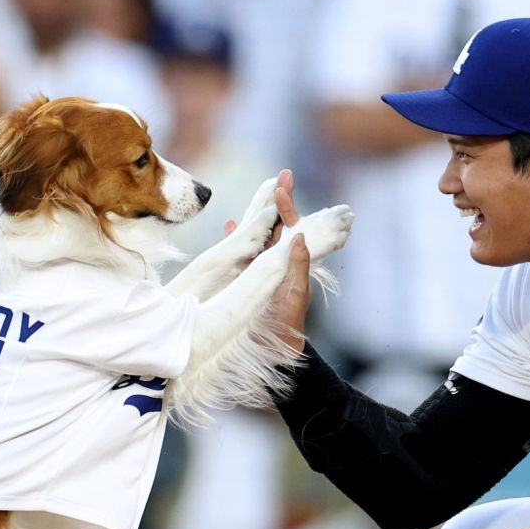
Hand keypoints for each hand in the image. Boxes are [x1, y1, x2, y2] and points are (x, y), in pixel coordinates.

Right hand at [230, 169, 309, 351]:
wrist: (273, 350)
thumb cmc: (289, 325)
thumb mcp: (296, 295)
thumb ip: (299, 267)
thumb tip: (300, 238)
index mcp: (291, 261)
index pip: (290, 227)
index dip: (287, 206)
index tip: (282, 186)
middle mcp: (276, 262)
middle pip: (274, 226)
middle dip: (274, 202)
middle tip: (278, 178)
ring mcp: (259, 269)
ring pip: (257, 237)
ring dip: (255, 216)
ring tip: (257, 194)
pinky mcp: (244, 279)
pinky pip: (239, 254)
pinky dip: (236, 238)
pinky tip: (230, 224)